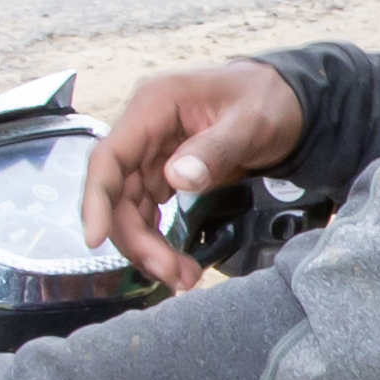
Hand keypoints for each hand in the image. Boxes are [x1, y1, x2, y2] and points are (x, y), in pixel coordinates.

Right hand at [79, 61, 303, 292]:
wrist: (284, 102)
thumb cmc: (266, 101)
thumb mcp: (250, 123)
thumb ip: (215, 149)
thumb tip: (176, 178)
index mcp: (154, 105)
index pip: (109, 156)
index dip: (96, 199)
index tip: (95, 239)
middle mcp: (143, 129)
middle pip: (117, 192)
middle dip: (136, 239)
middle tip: (172, 274)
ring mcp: (151, 153)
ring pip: (129, 209)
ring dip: (147, 248)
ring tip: (184, 278)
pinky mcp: (162, 172)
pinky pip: (147, 212)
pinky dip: (158, 241)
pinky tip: (179, 263)